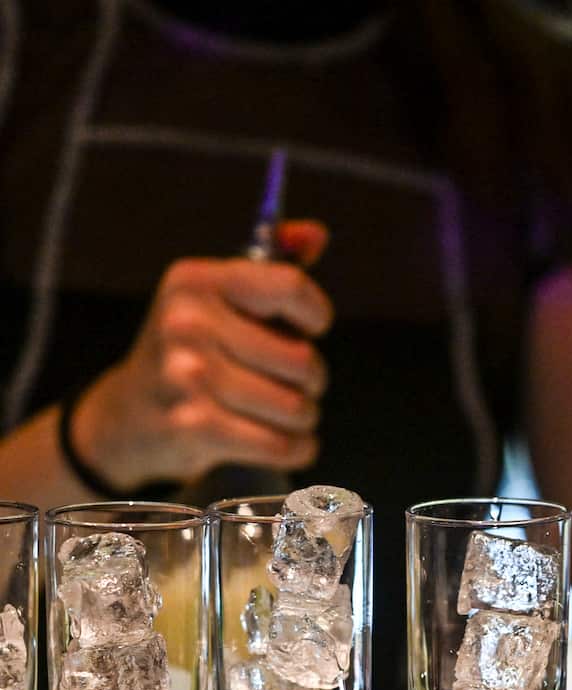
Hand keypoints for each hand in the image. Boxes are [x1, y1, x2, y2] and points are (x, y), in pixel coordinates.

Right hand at [69, 220, 331, 490]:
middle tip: (292, 382)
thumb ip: (275, 265)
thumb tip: (316, 234)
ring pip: (296, 406)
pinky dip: (297, 447)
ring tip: (284, 411)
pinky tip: (290, 441)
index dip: (315, 315)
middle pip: (302, 358)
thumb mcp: (221, 297)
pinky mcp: (194, 426)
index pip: (291, 286)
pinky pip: (280, 443)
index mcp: (197, 280)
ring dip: (303, 417)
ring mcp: (187, 375)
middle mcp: (187, 322)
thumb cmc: (192, 350)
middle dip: (311, 378)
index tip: (310, 328)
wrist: (129, 415)